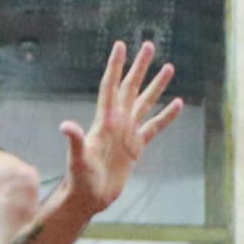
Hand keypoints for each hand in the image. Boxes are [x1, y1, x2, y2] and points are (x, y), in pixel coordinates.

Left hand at [61, 39, 184, 216]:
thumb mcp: (77, 159)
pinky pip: (154, 127)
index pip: (110, 86)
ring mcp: (127, 133)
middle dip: (140, 67)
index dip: (115, 66)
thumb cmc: (79, 179)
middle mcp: (117, 122)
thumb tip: (65, 126)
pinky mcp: (135, 147)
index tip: (121, 45)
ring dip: (156, 86)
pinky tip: (177, 104)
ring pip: (145, 103)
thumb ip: (74, 141)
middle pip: (130, 88)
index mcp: (104, 121)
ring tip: (169, 67)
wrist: (89, 198)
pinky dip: (165, 116)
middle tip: (149, 46)